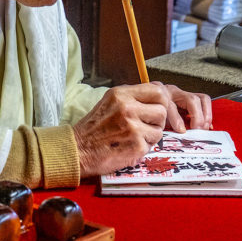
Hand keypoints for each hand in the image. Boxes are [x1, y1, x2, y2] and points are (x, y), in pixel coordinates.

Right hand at [72, 82, 211, 176]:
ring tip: (132, 137)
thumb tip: (161, 94)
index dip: (164, 101)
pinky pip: (152, 145)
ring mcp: (132, 127)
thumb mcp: (110, 103)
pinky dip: (142, 148)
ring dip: (150, 135)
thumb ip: (132, 97)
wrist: (78, 150)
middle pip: (162, 110)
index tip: (164, 109)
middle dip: (157, 120)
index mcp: (120, 94)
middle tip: (145, 126)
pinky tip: (128, 147)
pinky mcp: (136, 145)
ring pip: (159, 129)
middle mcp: (127, 108)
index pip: (157, 90)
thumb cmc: (93, 129)